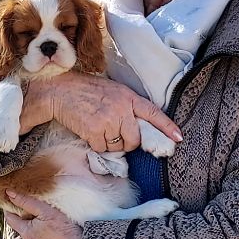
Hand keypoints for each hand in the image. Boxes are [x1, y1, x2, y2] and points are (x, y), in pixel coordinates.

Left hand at [3, 190, 81, 238]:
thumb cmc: (65, 232)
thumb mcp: (47, 212)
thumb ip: (27, 202)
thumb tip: (9, 194)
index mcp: (27, 233)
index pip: (11, 220)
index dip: (10, 211)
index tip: (11, 205)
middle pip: (25, 233)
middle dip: (29, 225)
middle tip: (40, 216)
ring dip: (41, 238)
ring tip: (54, 232)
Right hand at [19, 71, 182, 152]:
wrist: (60, 90)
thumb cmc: (86, 91)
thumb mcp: (113, 91)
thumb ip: (127, 106)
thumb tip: (137, 127)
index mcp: (128, 96)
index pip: (153, 113)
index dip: (167, 126)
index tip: (178, 137)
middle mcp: (121, 109)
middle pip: (135, 139)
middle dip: (127, 142)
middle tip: (115, 134)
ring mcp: (108, 120)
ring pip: (118, 146)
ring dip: (110, 144)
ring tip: (99, 128)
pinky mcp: (94, 130)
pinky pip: (102, 148)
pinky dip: (96, 144)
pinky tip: (89, 131)